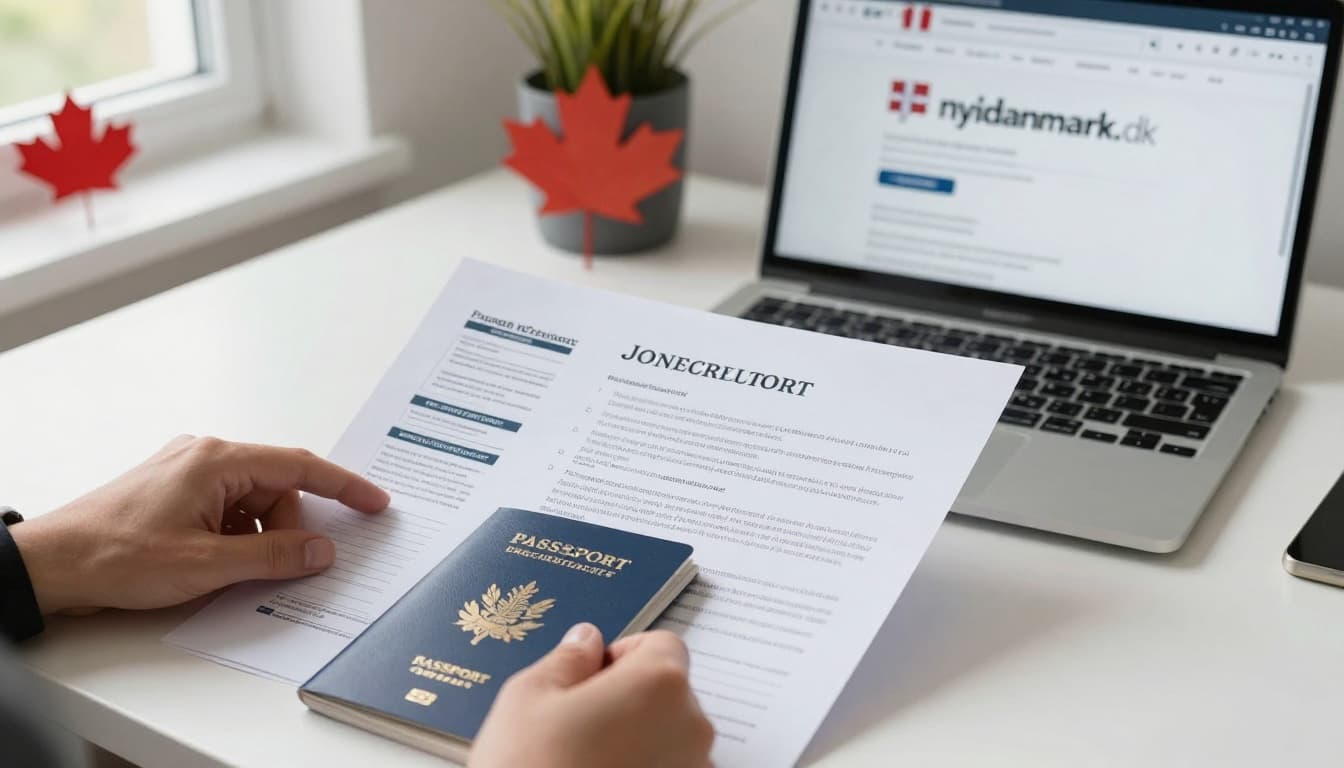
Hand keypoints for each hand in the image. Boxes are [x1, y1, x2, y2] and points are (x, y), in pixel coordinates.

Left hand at [10, 436, 388, 613]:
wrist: (50, 564)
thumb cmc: (115, 556)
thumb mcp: (206, 565)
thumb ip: (273, 558)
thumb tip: (321, 551)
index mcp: (217, 460)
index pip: (300, 465)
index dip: (344, 486)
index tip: (375, 502)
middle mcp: (204, 456)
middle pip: (276, 490)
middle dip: (285, 530)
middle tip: (276, 568)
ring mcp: (187, 472)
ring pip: (251, 504)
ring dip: (253, 539)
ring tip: (223, 570)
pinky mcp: (174, 492)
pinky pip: (226, 511)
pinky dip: (232, 538)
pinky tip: (212, 565)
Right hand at [470, 624, 713, 767]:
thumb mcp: (528, 698)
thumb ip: (567, 658)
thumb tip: (585, 641)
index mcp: (660, 685)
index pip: (660, 645)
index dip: (620, 657)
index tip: (588, 679)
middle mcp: (691, 730)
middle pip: (668, 695)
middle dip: (627, 702)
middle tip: (573, 726)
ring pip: (667, 740)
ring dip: (634, 743)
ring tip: (578, 764)